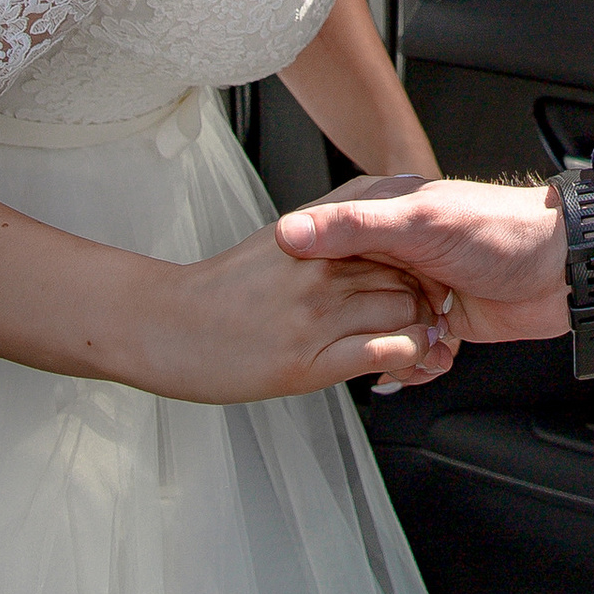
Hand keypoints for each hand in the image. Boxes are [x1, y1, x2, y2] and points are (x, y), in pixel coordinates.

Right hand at [140, 225, 446, 402]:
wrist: (162, 326)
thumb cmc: (218, 291)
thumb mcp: (278, 242)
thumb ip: (326, 232)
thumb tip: (368, 236)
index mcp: (314, 232)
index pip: (393, 229)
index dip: (419, 254)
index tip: (426, 274)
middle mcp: (319, 265)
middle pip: (407, 272)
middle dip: (429, 297)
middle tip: (432, 315)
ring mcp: (315, 311)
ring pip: (404, 311)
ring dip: (425, 332)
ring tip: (424, 345)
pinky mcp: (310, 358)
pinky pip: (385, 351)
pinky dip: (408, 359)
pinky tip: (404, 364)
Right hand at [277, 174, 572, 344]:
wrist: (564, 270)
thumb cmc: (502, 230)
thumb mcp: (419, 223)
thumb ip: (354, 228)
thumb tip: (289, 233)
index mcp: (389, 212)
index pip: (327, 242)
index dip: (308, 273)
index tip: (291, 300)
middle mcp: (401, 248)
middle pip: (351, 291)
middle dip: (349, 321)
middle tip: (341, 341)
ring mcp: (423, 285)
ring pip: (380, 324)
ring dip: (385, 346)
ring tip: (392, 358)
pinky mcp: (445, 319)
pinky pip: (412, 346)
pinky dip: (411, 361)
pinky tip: (416, 368)